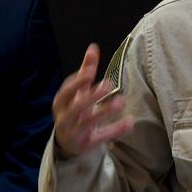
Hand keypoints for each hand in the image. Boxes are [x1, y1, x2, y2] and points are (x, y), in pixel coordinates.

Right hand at [53, 43, 134, 157]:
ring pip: (88, 123)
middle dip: (90, 96)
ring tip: (121, 101)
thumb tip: (93, 47)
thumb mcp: (77, 92)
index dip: (77, 82)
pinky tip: (130, 122)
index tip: (90, 72)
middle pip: (76, 107)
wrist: (68, 142)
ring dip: (104, 112)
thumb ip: (86, 70)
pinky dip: (116, 130)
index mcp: (61, 102)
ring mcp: (75, 132)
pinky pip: (102, 137)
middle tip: (108, 84)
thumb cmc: (74, 110)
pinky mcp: (87, 144)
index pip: (67, 91)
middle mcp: (65, 117)